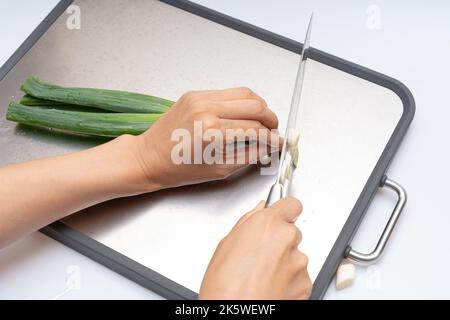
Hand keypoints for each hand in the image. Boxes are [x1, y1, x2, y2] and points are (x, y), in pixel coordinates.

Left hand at [133, 87, 279, 189]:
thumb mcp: (220, 169)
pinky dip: (240, 102)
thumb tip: (269, 146)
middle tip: (273, 130)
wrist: (149, 157)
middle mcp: (207, 108)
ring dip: (258, 106)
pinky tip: (242, 114)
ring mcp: (200, 97)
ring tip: (261, 121)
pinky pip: (227, 92)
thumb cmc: (179, 168)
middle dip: (270, 118)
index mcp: (212, 131)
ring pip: (244, 93)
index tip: (278, 142)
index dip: (272, 137)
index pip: (255, 128)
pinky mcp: (195, 94)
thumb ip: (249, 155)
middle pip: (254, 105)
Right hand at [199, 197, 311, 299]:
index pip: (292, 204)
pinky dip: (289, 280)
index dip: (285, 211)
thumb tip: (259, 210)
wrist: (235, 316)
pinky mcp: (306, 283)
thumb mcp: (225, 245)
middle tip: (260, 255)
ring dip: (284, 262)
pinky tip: (270, 286)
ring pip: (295, 254)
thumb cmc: (225, 286)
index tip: (280, 217)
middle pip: (291, 231)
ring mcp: (299, 262)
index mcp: (267, 223)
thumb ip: (247, 222)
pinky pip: (299, 275)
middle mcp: (287, 238)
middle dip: (279, 241)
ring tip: (261, 275)